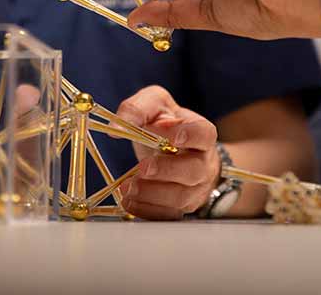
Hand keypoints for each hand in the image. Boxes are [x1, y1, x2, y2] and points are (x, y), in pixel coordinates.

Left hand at [116, 85, 219, 219]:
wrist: (177, 150)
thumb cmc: (166, 124)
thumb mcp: (155, 105)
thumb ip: (138, 108)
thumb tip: (117, 126)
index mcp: (201, 132)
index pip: (203, 134)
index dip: (187, 135)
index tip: (162, 132)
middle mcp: (203, 162)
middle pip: (193, 170)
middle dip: (166, 171)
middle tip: (142, 168)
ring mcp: (195, 188)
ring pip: (180, 198)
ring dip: (151, 193)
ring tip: (127, 187)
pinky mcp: (181, 207)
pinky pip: (167, 215)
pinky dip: (145, 210)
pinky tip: (128, 200)